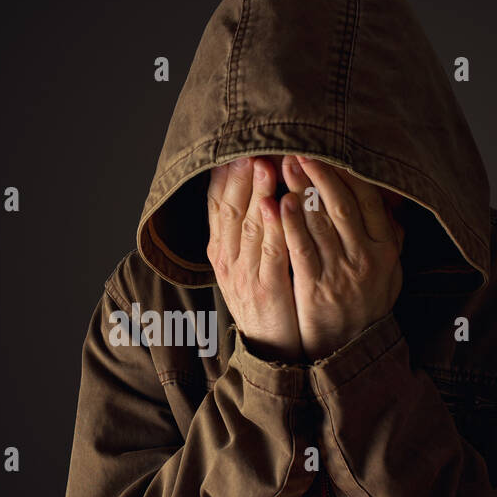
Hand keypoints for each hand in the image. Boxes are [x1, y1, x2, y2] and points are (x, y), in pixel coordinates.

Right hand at [206, 156, 303, 361]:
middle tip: (251, 146)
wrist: (269, 349)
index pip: (217, 202)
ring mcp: (244, 274)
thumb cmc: (265, 300)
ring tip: (265, 164)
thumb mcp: (248, 262)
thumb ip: (250, 227)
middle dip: (240, 175)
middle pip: (229, 208)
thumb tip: (257, 186)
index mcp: (221, 249)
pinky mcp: (266, 289)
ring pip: (248, 226)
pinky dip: (273, 228)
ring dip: (256, 193)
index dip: (226, 173)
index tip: (236, 146)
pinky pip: (270, 253)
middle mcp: (227, 258)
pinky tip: (279, 206)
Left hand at [278, 154, 404, 359]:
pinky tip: (276, 204)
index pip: (368, 200)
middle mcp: (366, 257)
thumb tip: (392, 201)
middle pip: (342, 205)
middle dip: (319, 174)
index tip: (328, 151)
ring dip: (299, 191)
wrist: (353, 349)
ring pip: (319, 223)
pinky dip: (288, 224)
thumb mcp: (390, 270)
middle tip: (298, 150)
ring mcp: (340, 273)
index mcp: (387, 248)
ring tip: (283, 167)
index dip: (347, 173)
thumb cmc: (367, 303)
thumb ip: (391, 237)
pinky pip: (300, 249)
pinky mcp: (315, 287)